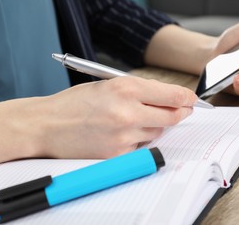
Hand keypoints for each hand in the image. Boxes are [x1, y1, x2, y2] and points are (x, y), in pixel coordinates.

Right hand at [0, 76, 196, 165]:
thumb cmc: (74, 103)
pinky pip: (141, 146)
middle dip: (180, 113)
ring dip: (155, 125)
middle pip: (172, 116)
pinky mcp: (118, 154)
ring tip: (135, 119)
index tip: (192, 99)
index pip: (172, 95)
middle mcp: (128, 111)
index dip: (186, 98)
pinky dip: (138, 139)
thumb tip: (166, 98)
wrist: (46, 125)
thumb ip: (139, 91)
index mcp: (126, 88)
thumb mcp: (107, 85)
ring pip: (157, 132)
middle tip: (182, 111)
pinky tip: (121, 133)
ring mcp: (124, 135)